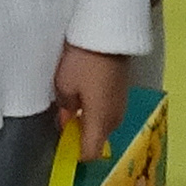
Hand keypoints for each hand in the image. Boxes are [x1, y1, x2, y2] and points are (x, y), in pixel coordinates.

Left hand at [51, 43, 124, 160]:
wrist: (109, 32)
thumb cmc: (83, 61)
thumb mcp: (64, 85)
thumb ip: (64, 108)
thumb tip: (66, 120)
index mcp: (100, 123)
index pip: (90, 153)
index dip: (74, 153)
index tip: (61, 144)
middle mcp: (115, 119)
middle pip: (97, 139)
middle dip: (80, 134)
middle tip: (63, 118)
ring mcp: (122, 105)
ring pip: (103, 124)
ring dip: (88, 120)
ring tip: (72, 102)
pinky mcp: (124, 92)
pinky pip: (108, 110)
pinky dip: (96, 108)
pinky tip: (85, 92)